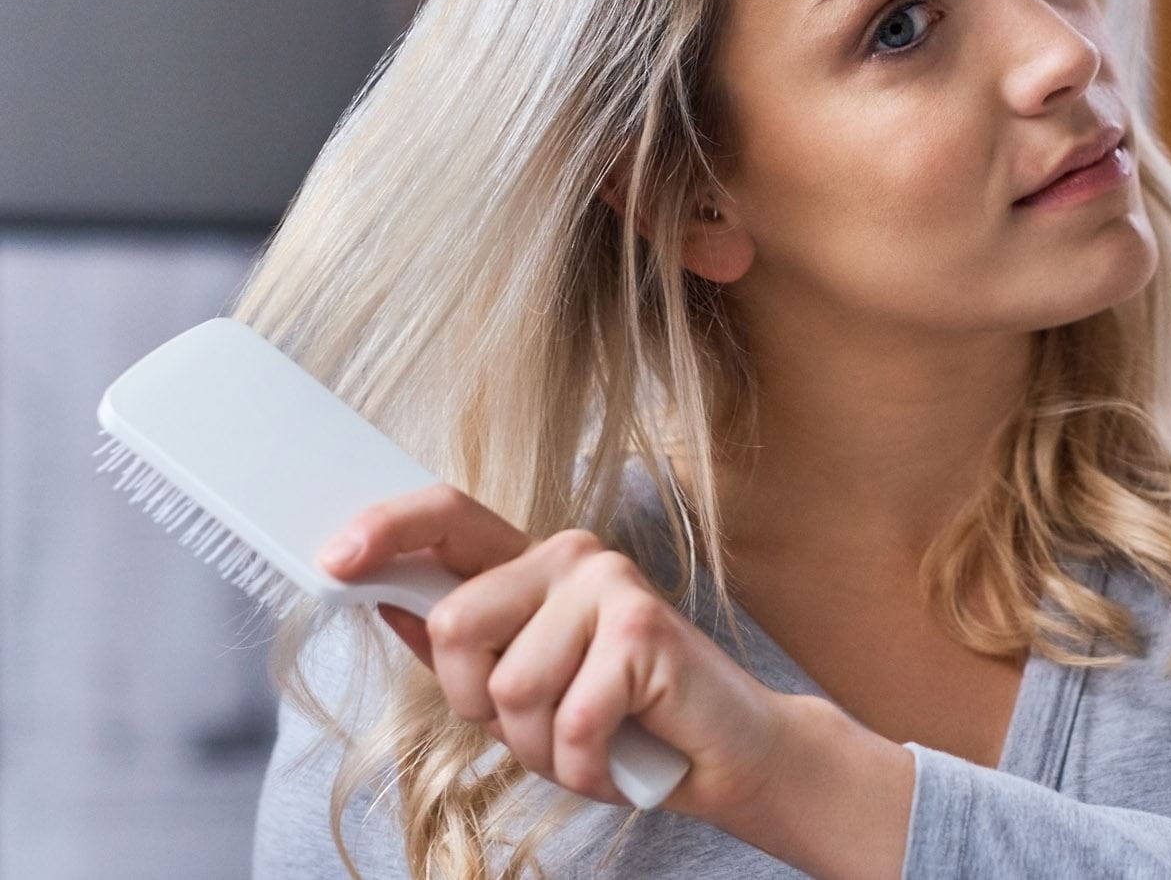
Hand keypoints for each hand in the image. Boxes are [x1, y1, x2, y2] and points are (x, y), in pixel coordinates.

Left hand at [316, 484, 805, 822]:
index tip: (332, 563)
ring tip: (589, 741)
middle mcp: (568, 556)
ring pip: (508, 689)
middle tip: (539, 724)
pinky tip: (619, 756)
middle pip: (454, 624)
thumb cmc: (621, 721)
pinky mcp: (641, 628)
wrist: (725, 753)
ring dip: (540, 748)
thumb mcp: (525, 691)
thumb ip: (463, 647)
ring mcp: (608, 584)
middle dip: (479, 703)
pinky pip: (566, 724)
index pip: (448, 516)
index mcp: (532, 565)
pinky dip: (584, 767)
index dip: (385, 530)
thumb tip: (386, 601)